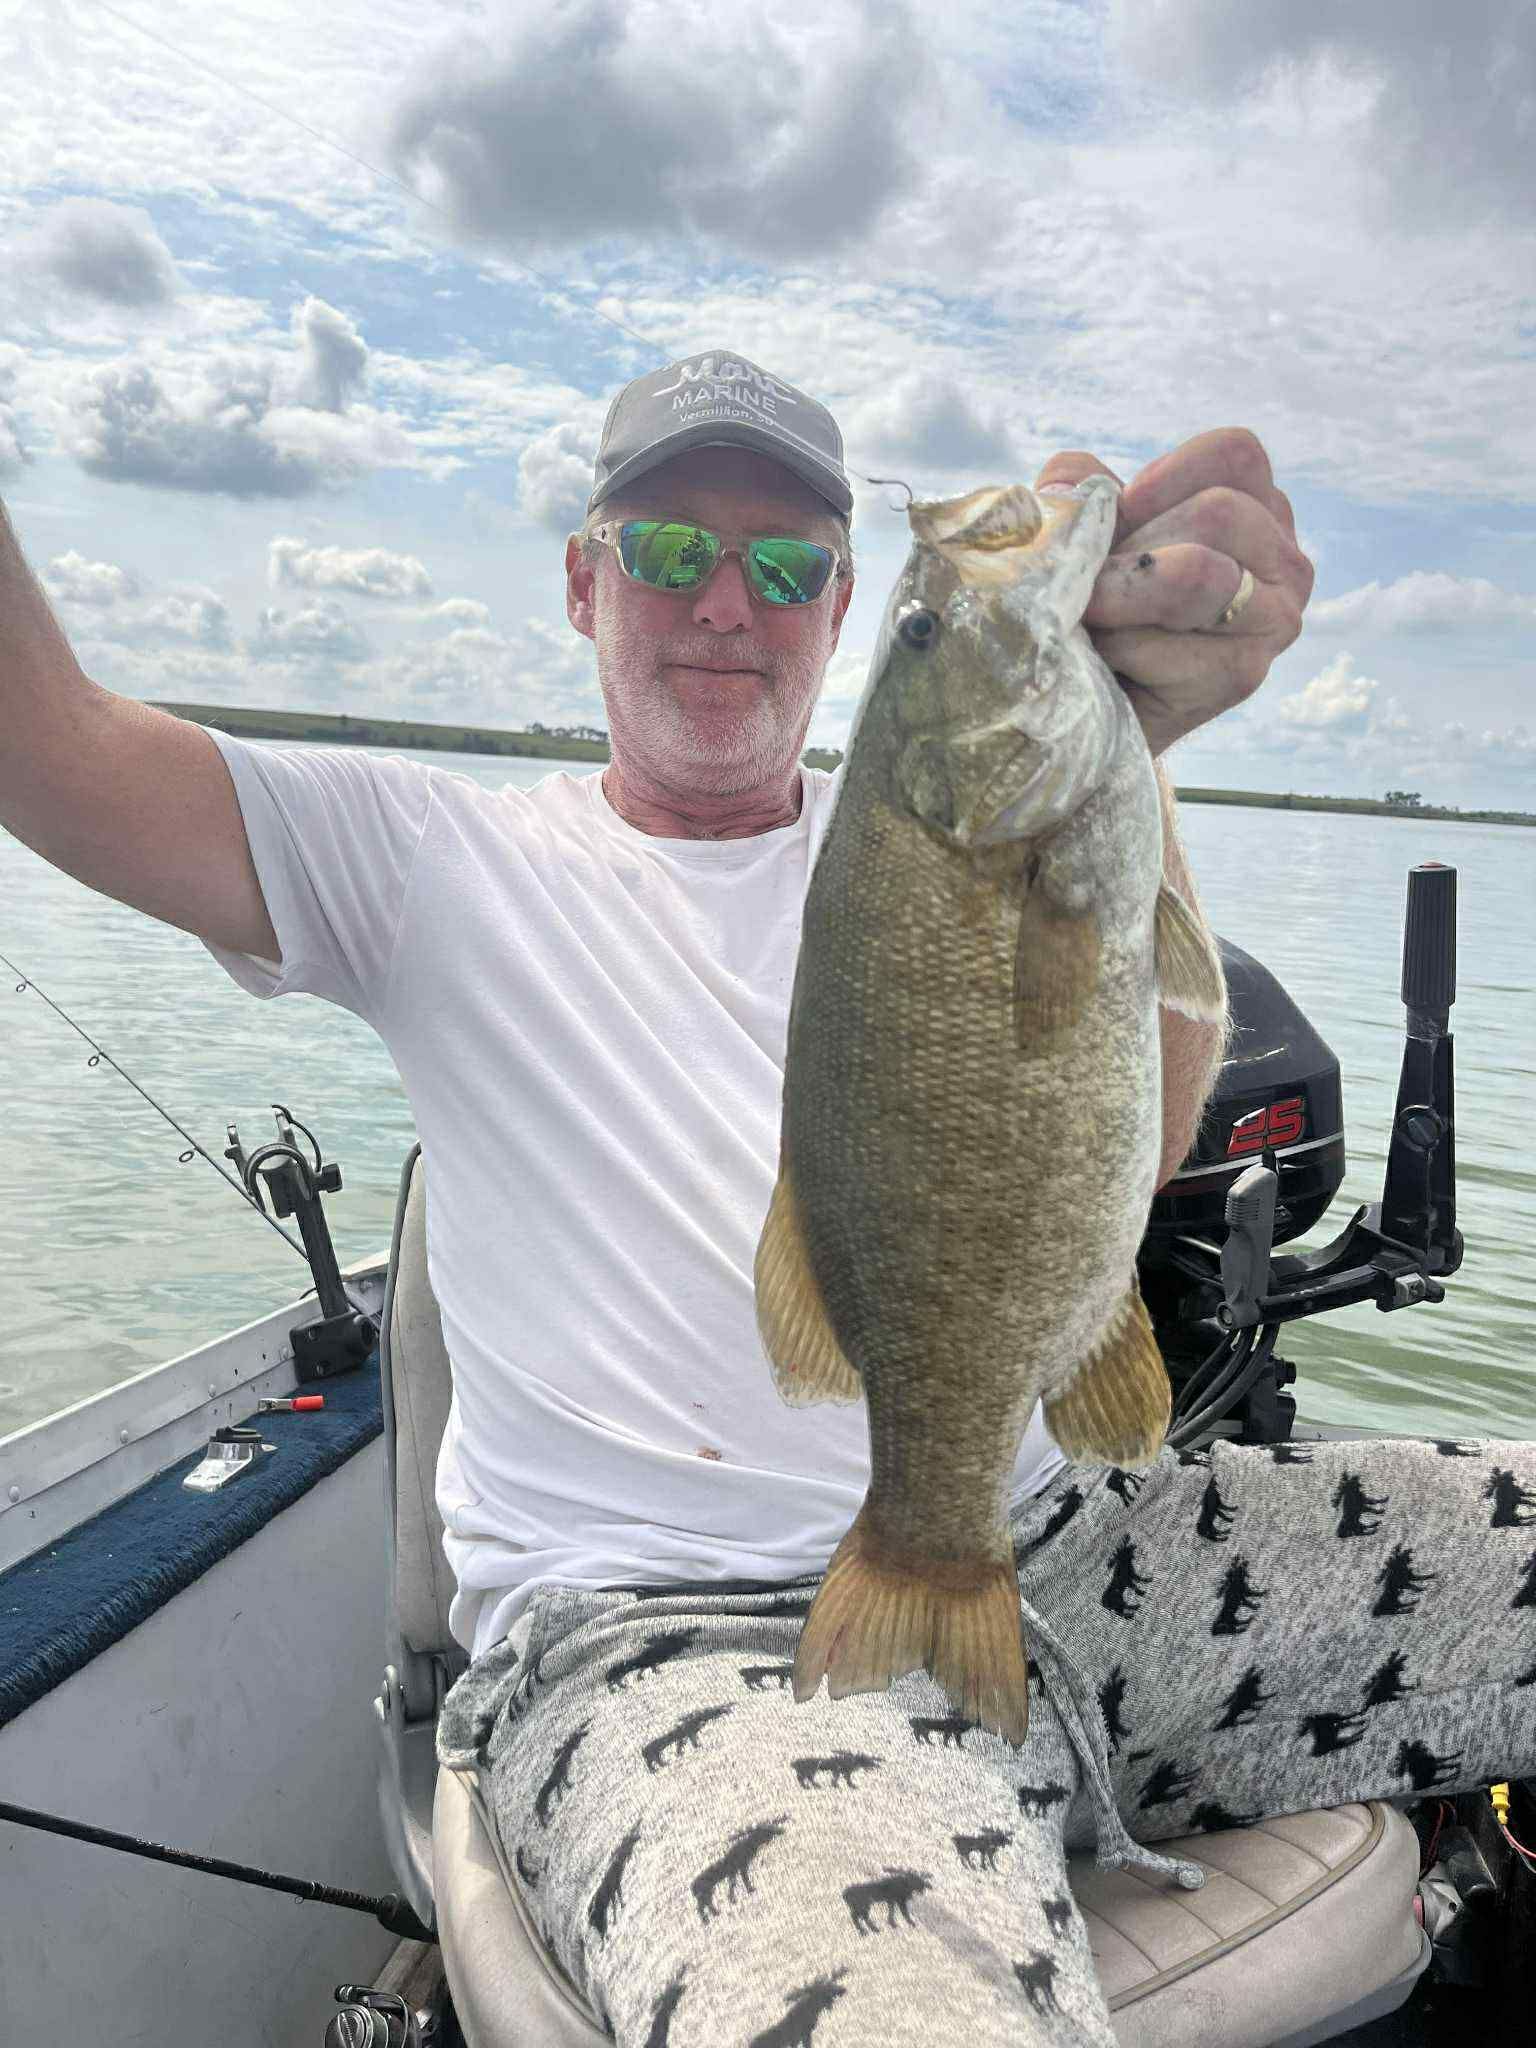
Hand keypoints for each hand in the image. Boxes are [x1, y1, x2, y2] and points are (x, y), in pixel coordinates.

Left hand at [1034, 428, 1315, 756]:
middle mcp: (1286, 563)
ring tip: (1095, 619)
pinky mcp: (1241, 676)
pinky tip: (1112, 665)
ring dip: (1121, 596)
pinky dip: (1117, 648)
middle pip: (1218, 511)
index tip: (1116, 518)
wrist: (1092, 705)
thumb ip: (1080, 489)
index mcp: (1260, 508)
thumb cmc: (1096, 604)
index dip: (1161, 480)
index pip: (1234, 455)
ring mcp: (1274, 621)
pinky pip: (1164, 642)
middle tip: (1096, 585)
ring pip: (1197, 573)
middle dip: (1135, 547)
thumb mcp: (1087, 529)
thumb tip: (1068, 492)